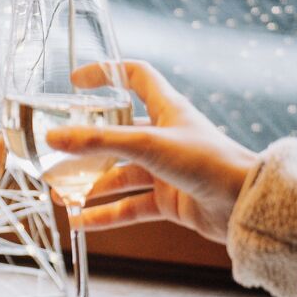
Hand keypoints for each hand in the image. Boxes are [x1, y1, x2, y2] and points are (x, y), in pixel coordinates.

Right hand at [45, 59, 256, 245]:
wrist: (243, 204)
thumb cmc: (207, 161)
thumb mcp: (147, 144)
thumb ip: (98, 142)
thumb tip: (53, 137)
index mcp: (167, 109)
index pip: (135, 78)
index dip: (107, 74)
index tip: (76, 82)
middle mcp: (165, 137)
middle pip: (117, 135)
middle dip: (86, 146)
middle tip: (56, 153)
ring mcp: (166, 170)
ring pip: (120, 174)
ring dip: (91, 184)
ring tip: (60, 193)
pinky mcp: (169, 200)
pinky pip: (129, 206)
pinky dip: (106, 214)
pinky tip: (80, 222)